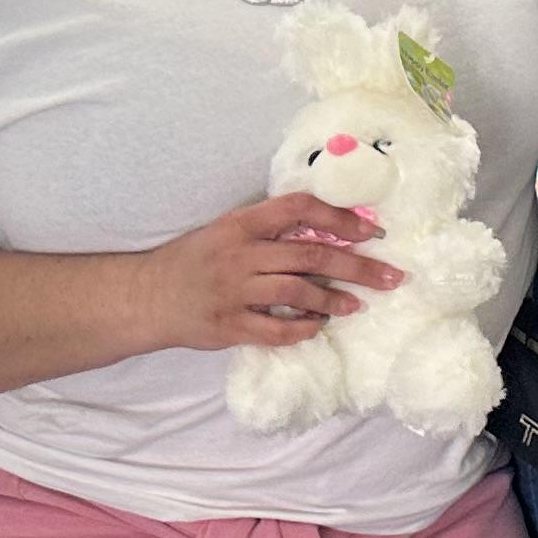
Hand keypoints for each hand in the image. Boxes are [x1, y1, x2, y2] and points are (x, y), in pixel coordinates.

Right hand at [139, 192, 398, 352]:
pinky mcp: (229, 325)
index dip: (339, 217)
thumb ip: (270, 231)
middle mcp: (240, 254)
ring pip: (297, 292)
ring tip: (356, 305)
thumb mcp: (228, 231)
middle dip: (357, 266)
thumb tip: (332, 232)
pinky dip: (303, 328)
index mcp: (242, 224)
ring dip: (334, 300)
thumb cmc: (196, 260)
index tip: (372, 231)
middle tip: (391, 277)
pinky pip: (276, 329)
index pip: (299, 208)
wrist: (147, 296)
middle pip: (310, 255)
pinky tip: (318, 327)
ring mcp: (234, 292)